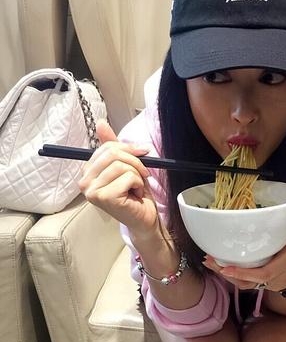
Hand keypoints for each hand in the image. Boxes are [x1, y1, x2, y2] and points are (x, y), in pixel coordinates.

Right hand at [78, 120, 158, 237]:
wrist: (144, 218)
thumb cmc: (135, 194)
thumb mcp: (125, 165)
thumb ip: (114, 146)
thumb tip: (101, 123)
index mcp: (88, 172)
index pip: (106, 147)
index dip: (128, 148)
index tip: (142, 153)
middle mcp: (84, 181)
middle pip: (112, 153)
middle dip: (134, 161)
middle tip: (142, 173)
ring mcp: (92, 191)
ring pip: (121, 165)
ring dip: (136, 175)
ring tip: (135, 187)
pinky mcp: (104, 197)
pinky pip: (127, 177)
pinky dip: (138, 183)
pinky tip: (135, 194)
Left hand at [203, 176, 285, 291]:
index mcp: (285, 264)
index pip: (263, 273)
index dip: (244, 273)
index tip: (227, 267)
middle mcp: (275, 277)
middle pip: (248, 281)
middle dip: (228, 272)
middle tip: (210, 260)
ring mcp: (270, 283)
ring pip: (245, 284)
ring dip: (227, 275)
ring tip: (210, 262)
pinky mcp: (265, 285)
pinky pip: (248, 284)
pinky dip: (234, 277)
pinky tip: (220, 266)